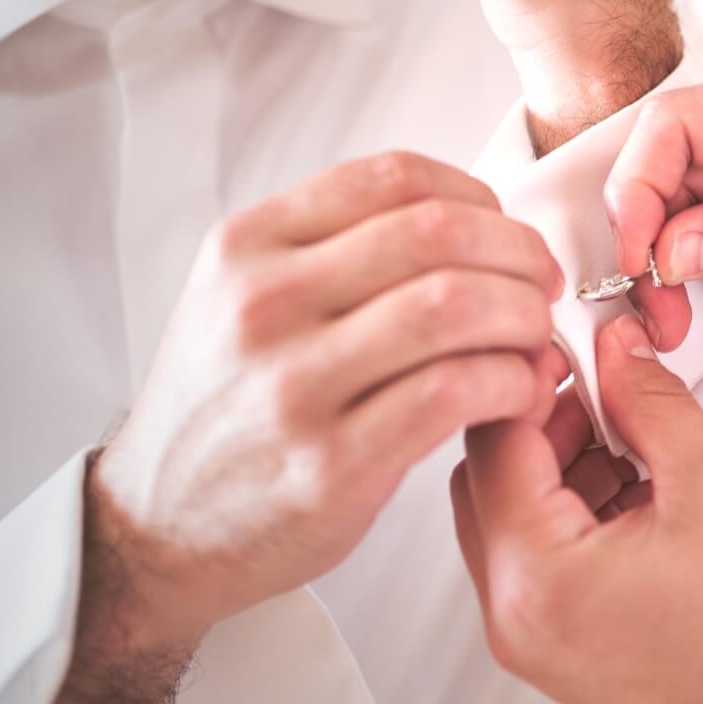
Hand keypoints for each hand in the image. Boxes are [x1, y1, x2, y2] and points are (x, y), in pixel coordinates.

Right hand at [90, 152, 567, 652]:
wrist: (159, 525)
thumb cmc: (227, 411)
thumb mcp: (244, 299)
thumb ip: (335, 251)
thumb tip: (470, 224)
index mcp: (248, 246)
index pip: (396, 178)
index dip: (481, 199)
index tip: (511, 234)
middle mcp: (264, 302)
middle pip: (439, 233)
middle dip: (518, 255)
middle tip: (543, 287)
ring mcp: (294, 382)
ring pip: (455, 305)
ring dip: (523, 318)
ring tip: (534, 343)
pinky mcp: (331, 462)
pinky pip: (454, 392)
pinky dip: (511, 383)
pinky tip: (519, 394)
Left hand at [452, 314, 702, 703]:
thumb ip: (651, 403)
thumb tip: (615, 348)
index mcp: (536, 577)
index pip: (493, 443)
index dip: (530, 377)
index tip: (570, 341)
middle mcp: (512, 619)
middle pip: (487, 482)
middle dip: (541, 421)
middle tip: (605, 383)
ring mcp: (532, 645)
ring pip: (512, 521)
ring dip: (560, 466)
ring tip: (637, 438)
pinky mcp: (560, 656)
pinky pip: (540, 563)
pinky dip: (576, 515)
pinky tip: (642, 490)